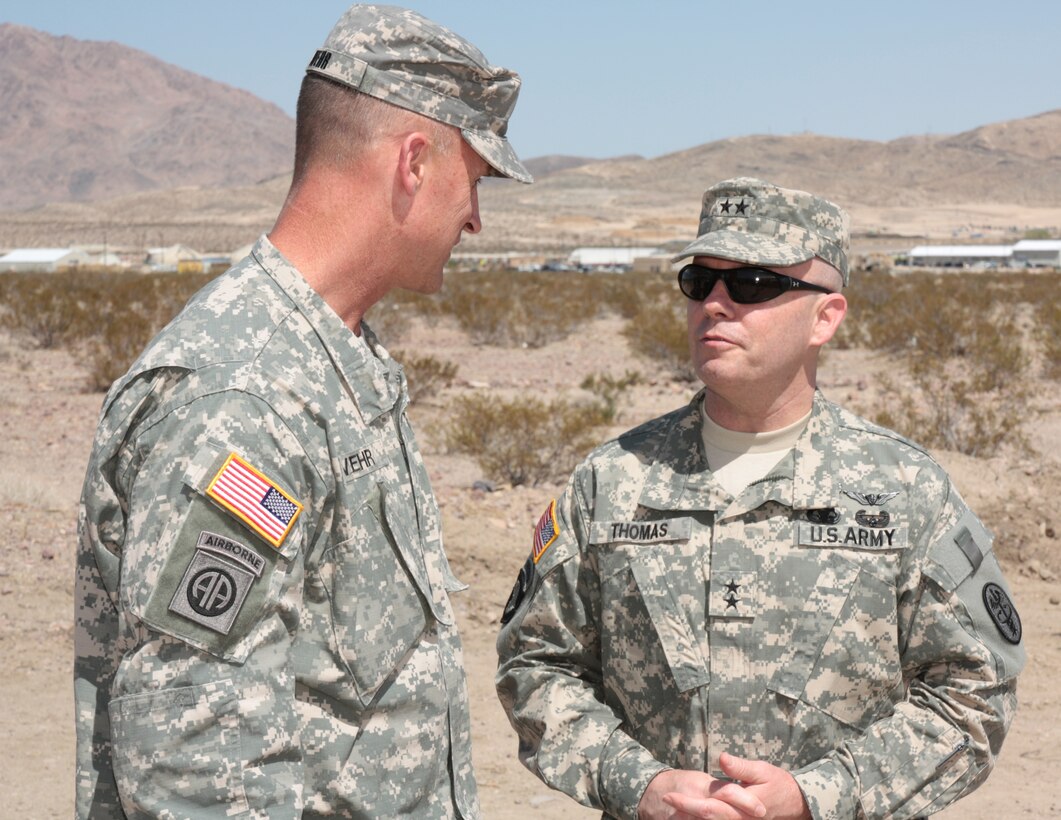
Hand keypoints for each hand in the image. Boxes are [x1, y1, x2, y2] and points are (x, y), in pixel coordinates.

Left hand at [637, 754, 810, 819]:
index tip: (668, 795)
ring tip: (671, 809)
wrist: (795, 802)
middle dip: (684, 810)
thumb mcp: (761, 770)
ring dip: (690, 817)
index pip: (709, 808)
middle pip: (706, 818)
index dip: (687, 802)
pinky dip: (703, 819)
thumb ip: (740, 767)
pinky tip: (689, 814)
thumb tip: (722, 757)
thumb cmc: (777, 783)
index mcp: (741, 809)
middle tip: (665, 799)